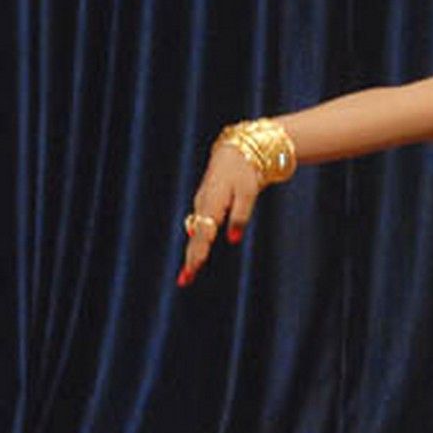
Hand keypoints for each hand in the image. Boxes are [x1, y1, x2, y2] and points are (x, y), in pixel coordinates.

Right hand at [177, 143, 261, 287]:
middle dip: (190, 259)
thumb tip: (233, 240)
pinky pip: (199, 227)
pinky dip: (197, 243)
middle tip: (184, 280)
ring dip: (193, 254)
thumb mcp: (248, 194)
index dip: (198, 252)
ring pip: (196, 233)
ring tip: (187, 275)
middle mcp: (202, 205)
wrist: (237, 152)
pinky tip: (195, 257)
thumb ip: (240, 218)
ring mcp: (201, 204)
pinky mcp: (204, 204)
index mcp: (212, 204)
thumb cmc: (245, 173)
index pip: (203, 234)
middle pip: (196, 237)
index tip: (193, 269)